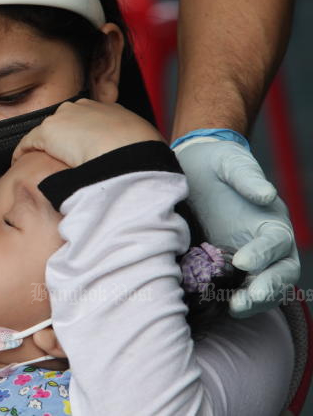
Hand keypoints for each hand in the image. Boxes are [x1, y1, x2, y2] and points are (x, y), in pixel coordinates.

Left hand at [12, 99, 162, 166]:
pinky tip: (21, 163)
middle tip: (60, 160)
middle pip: (64, 123)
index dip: (81, 136)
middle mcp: (83, 108)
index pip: (87, 120)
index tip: (79, 151)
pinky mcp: (47, 132)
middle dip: (61, 140)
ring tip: (42, 165)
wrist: (128, 151)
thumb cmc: (141, 151)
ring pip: (46, 133)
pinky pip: (28, 143)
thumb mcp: (143, 143)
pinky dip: (23, 152)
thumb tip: (134, 159)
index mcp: (107, 109)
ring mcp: (64, 118)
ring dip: (43, 148)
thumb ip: (130, 146)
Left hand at [174, 138, 299, 316]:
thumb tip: (268, 196)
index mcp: (272, 222)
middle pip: (280, 273)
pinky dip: (233, 301)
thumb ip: (247, 178)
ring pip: (264, 288)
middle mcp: (266, 245)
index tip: (242, 261)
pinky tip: (217, 308)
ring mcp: (248, 260)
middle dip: (265, 289)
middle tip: (243, 301)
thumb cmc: (215, 164)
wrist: (193, 170)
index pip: (277, 243)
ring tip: (233, 310)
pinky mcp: (227, 268)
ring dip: (253, 302)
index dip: (263, 254)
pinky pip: (238, 290)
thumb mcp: (230, 163)